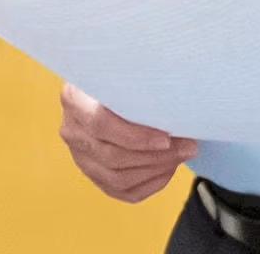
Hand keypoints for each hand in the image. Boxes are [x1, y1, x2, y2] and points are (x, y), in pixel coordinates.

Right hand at [58, 82, 197, 201]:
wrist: (104, 88)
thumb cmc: (121, 75)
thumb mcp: (122, 68)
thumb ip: (136, 81)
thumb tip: (173, 97)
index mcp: (74, 99)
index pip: (100, 124)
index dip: (136, 136)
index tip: (166, 136)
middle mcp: (72, 130)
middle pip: (112, 156)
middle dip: (155, 155)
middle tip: (187, 146)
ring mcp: (80, 156)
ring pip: (118, 178)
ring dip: (156, 169)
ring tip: (181, 155)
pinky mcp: (94, 174)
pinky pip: (122, 191)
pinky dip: (150, 183)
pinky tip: (168, 168)